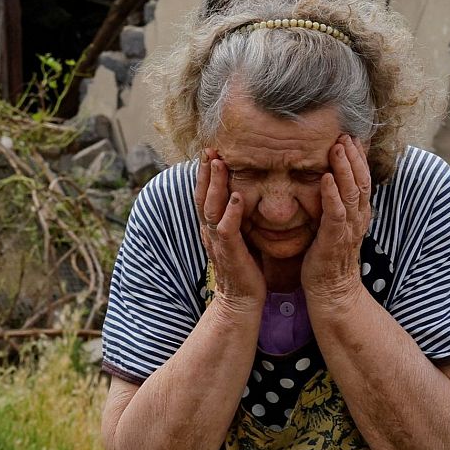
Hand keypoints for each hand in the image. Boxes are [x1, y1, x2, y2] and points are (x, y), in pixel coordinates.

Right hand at [194, 151, 265, 311]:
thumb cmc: (245, 268)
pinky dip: (231, 212)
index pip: (205, 195)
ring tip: (219, 163)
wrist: (241, 301)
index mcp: (212, 227)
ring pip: (211, 208)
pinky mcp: (229, 253)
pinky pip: (227, 229)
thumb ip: (238, 218)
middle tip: (209, 148)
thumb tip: (246, 195)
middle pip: (203, 196)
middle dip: (205, 171)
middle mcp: (210, 231)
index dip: (206, 174)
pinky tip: (236, 196)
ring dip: (215, 185)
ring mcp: (218, 242)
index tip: (211, 152)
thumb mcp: (239, 237)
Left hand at [302, 135, 372, 306]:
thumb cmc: (328, 257)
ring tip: (337, 147)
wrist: (332, 291)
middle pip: (361, 180)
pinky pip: (336, 213)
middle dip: (354, 156)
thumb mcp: (335, 225)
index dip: (359, 157)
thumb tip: (328, 179)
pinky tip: (327, 178)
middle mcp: (358, 218)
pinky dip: (332, 194)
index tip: (351, 135)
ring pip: (352, 192)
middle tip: (345, 133)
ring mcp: (348, 229)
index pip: (363, 179)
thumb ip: (336, 203)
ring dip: (345, 168)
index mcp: (359, 213)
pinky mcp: (334, 240)